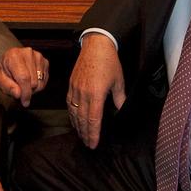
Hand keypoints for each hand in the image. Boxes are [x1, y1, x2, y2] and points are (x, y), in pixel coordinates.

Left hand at [0, 46, 48, 106]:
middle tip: (19, 90)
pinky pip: (44, 80)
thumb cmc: (4, 70)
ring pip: (40, 82)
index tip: (25, 102)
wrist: (9, 60)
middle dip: (27, 91)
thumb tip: (18, 94)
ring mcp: (38, 56)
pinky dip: (38, 85)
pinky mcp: (44, 61)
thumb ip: (8, 87)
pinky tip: (30, 81)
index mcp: (14, 56)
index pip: (24, 78)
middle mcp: (28, 53)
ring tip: (24, 85)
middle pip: (33, 81)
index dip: (25, 92)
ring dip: (33, 89)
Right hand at [67, 33, 125, 148]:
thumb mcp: (118, 81)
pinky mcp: (71, 84)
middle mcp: (84, 93)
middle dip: (85, 134)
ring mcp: (75, 89)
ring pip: (74, 113)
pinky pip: (69, 103)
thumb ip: (119, 98)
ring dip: (77, 126)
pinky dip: (71, 114)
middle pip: (82, 119)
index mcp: (96, 94)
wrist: (96, 46)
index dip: (93, 134)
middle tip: (87, 145)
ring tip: (81, 136)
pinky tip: (74, 120)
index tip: (93, 144)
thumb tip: (121, 110)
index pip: (93, 119)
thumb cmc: (109, 62)